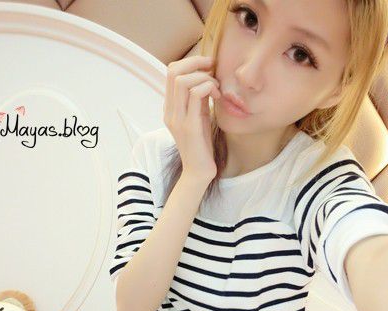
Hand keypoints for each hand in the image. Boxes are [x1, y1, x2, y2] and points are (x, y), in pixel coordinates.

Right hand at [163, 55, 220, 181]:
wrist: (198, 172)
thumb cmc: (202, 145)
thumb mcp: (199, 117)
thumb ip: (198, 100)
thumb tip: (206, 78)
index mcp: (170, 108)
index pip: (171, 73)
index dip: (190, 62)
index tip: (208, 66)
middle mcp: (170, 111)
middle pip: (173, 71)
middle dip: (196, 62)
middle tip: (213, 67)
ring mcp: (177, 119)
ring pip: (182, 81)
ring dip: (203, 77)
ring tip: (216, 87)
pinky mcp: (189, 127)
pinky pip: (195, 95)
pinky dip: (208, 88)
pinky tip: (217, 96)